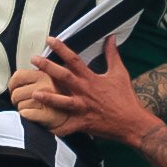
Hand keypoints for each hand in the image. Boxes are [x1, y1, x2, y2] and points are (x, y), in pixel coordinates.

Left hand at [9, 68, 66, 129]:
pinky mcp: (50, 115)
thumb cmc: (71, 94)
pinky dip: (26, 115)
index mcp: (46, 74)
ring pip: (21, 105)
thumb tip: (25, 72)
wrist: (86, 111)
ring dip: (21, 108)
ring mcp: (48, 101)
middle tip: (19, 100)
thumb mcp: (59, 75)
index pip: (18, 76)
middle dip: (15, 99)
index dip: (12, 84)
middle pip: (17, 93)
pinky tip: (31, 115)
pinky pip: (27, 114)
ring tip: (27, 108)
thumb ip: (44, 71)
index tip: (13, 87)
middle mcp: (47, 85)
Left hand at [22, 36, 158, 140]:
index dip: (62, 49)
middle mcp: (85, 92)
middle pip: (64, 77)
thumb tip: (111, 38)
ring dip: (49, 98)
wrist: (132, 122)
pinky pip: (67, 127)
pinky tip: (43, 127)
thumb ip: (112, 54)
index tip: (50, 40)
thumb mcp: (119, 73)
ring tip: (34, 93)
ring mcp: (83, 108)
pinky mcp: (83, 123)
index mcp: (92, 79)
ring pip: (63, 102)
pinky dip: (56, 129)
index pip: (75, 60)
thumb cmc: (125, 97)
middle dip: (48, 67)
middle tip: (34, 60)